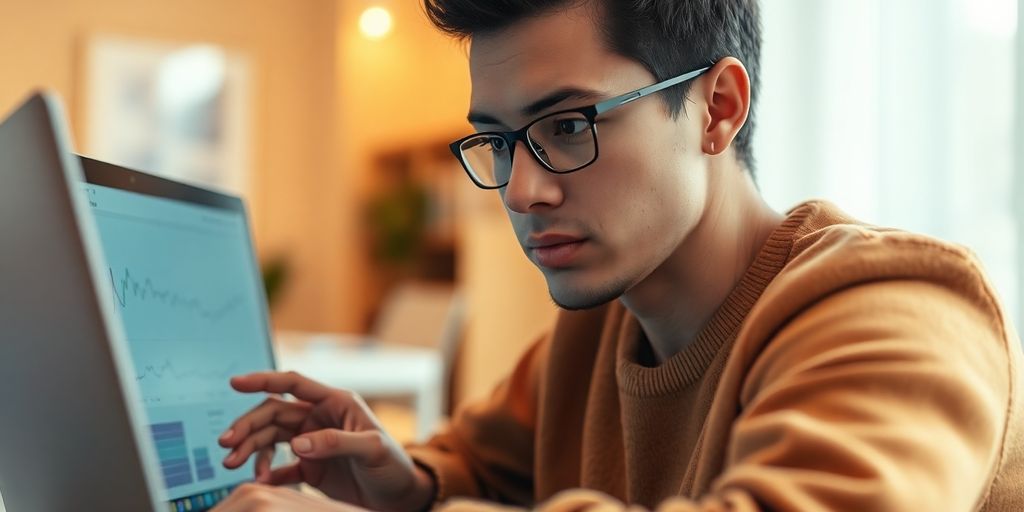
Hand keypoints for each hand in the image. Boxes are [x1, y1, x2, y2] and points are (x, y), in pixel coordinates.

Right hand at [218, 371, 435, 511]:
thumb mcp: (372, 449)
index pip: (294, 384)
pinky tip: (259, 481)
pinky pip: (279, 467)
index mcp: (335, 403)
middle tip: (227, 444)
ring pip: (270, 438)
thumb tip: (296, 444)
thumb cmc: (393, 465)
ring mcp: (311, 442)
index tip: (236, 382)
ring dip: (250, 449)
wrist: (399, 497)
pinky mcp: (308, 467)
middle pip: (273, 414)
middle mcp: (319, 418)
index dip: (264, 380)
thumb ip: (336, 442)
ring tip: (234, 465)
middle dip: (247, 426)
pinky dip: (265, 472)